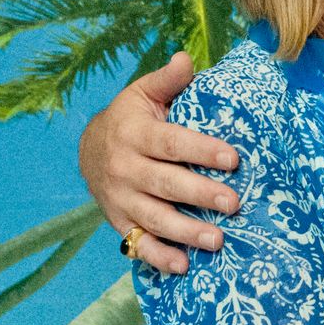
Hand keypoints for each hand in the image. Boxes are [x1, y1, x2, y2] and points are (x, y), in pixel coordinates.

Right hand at [78, 52, 238, 273]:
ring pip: (154, 218)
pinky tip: (183, 266)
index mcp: (134, 134)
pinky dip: (159, 257)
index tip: (233, 158)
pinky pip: (139, 243)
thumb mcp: (144, 93)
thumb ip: (168, 79)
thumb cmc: (131, 118)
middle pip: (166, 184)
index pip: (171, 143)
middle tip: (233, 203)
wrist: (89, 149)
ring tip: (218, 240)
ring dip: (186, 232)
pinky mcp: (119, 221)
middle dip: (201, 195)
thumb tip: (186, 58)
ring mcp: (120, 199)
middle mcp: (125, 168)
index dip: (201, 151)